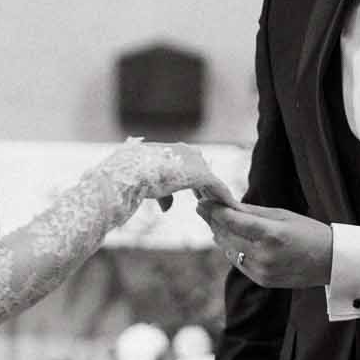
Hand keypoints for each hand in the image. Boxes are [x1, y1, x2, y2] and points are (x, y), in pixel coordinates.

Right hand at [108, 141, 238, 210]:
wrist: (128, 176)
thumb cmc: (130, 180)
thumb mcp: (147, 185)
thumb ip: (163, 195)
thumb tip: (168, 208)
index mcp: (171, 150)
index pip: (190, 165)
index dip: (196, 183)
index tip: (201, 196)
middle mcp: (184, 152)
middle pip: (203, 171)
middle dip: (209, 189)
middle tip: (218, 203)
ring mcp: (193, 161)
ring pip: (211, 179)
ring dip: (219, 194)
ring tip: (229, 208)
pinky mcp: (199, 173)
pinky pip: (216, 186)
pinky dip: (224, 197)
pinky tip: (232, 208)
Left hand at [198, 201, 332, 288]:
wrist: (331, 262)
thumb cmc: (309, 232)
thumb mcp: (282, 215)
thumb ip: (252, 212)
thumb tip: (226, 205)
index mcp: (271, 234)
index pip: (232, 221)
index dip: (214, 210)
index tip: (202, 201)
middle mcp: (263, 255)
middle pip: (226, 235)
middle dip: (213, 221)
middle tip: (203, 208)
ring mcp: (261, 270)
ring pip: (228, 250)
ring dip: (221, 235)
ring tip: (216, 221)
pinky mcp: (262, 280)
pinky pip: (238, 263)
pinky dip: (232, 250)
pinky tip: (231, 239)